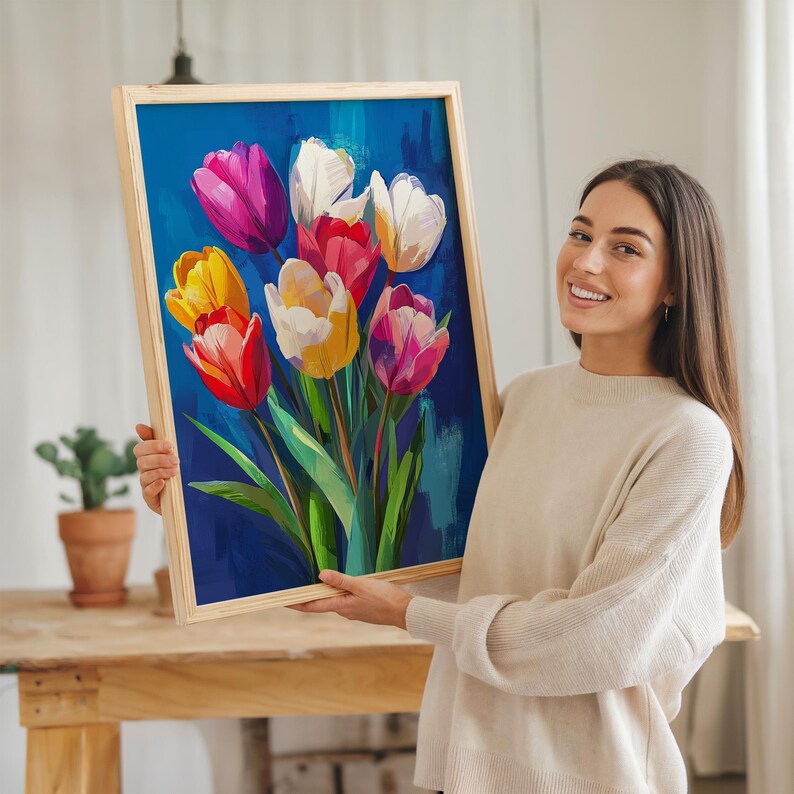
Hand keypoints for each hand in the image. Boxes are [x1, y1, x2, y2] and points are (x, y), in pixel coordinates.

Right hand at [133, 423, 178, 515]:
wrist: (183, 496)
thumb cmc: (175, 470)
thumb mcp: (169, 454)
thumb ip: (155, 439)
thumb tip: (138, 426)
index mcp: (147, 458)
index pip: (140, 448)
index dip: (154, 446)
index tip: (170, 446)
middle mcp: (143, 471)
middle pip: (142, 462)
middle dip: (160, 459)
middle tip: (176, 460)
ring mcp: (145, 485)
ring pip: (145, 476)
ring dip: (161, 471)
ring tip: (175, 471)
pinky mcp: (150, 499)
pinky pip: (147, 492)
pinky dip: (154, 486)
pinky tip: (163, 483)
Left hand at [289, 569, 412, 629]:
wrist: (404, 612)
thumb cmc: (385, 598)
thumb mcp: (361, 585)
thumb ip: (341, 580)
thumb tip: (321, 575)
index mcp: (341, 606)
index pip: (312, 606)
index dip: (296, 603)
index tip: (282, 602)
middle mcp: (344, 611)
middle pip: (321, 603)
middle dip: (308, 597)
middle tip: (294, 589)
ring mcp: (353, 611)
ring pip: (333, 601)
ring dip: (324, 594)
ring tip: (315, 584)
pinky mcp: (361, 609)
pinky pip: (344, 601)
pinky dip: (338, 594)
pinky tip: (341, 587)